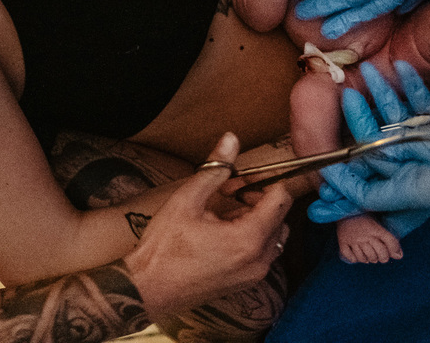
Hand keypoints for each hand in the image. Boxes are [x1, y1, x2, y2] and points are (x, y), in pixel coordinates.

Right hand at [124, 132, 291, 318]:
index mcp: (248, 239)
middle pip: (280, 218)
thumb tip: (231, 140)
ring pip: (273, 236)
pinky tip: (222, 231)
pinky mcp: (245, 283)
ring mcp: (253, 275)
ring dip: (257, 219)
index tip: (244, 177)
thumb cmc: (164, 249)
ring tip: (224, 211)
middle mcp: (258, 260)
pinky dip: (251, 237)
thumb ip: (214, 169)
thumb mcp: (187, 200)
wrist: (148, 289)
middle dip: (260, 199)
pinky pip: (262, 253)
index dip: (266, 181)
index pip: (281, 200)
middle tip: (231, 191)